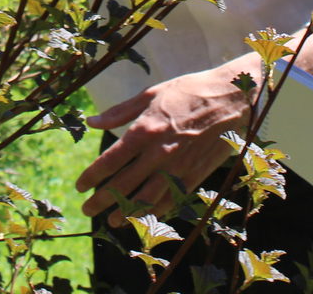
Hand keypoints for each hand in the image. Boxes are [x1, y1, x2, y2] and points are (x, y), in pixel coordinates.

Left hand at [76, 56, 260, 225]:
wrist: (231, 99)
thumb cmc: (188, 91)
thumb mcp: (150, 94)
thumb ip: (119, 112)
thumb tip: (91, 122)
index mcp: (144, 130)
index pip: (110, 160)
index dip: (92, 176)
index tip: (80, 185)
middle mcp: (159, 153)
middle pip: (124, 184)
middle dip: (102, 200)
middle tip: (87, 209)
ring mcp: (178, 167)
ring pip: (147, 198)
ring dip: (127, 212)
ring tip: (112, 221)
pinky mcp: (195, 174)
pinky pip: (172, 198)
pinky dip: (156, 210)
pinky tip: (145, 216)